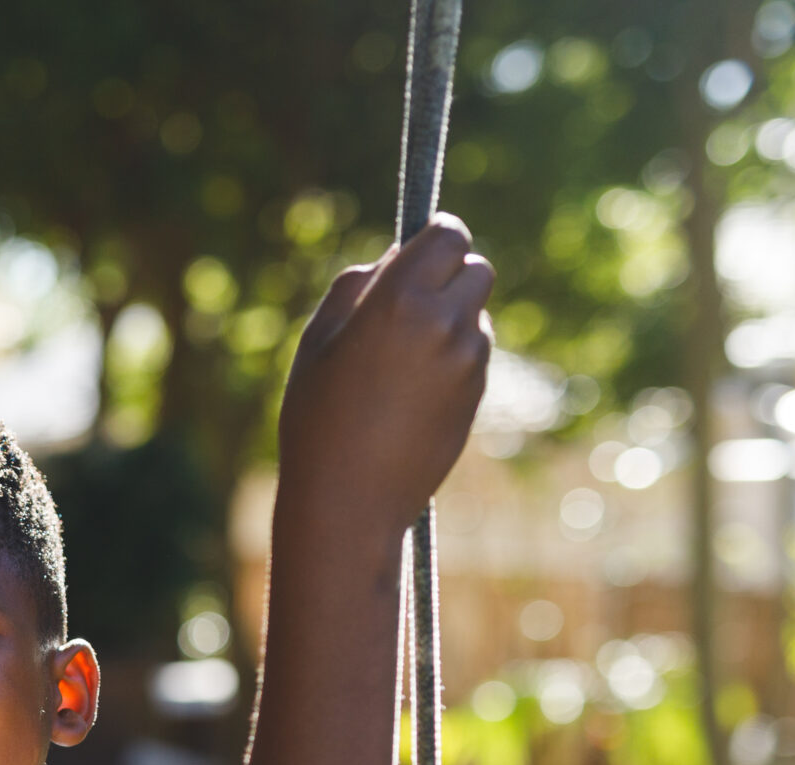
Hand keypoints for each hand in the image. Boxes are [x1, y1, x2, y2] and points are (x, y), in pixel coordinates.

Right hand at [278, 212, 494, 531]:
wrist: (349, 500)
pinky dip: (452, 357)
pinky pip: (473, 354)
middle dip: (450, 275)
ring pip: (475, 314)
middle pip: (476, 268)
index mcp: (400, 300)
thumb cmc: (317, 421)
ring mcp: (469, 360)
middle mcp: (445, 323)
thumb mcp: (316, 344)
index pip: (450, 235)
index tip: (420, 249)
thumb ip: (353, 289)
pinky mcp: (478, 393)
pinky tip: (411, 392)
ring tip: (399, 361)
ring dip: (450, 319)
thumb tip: (390, 260)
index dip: (436, 237)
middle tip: (412, 300)